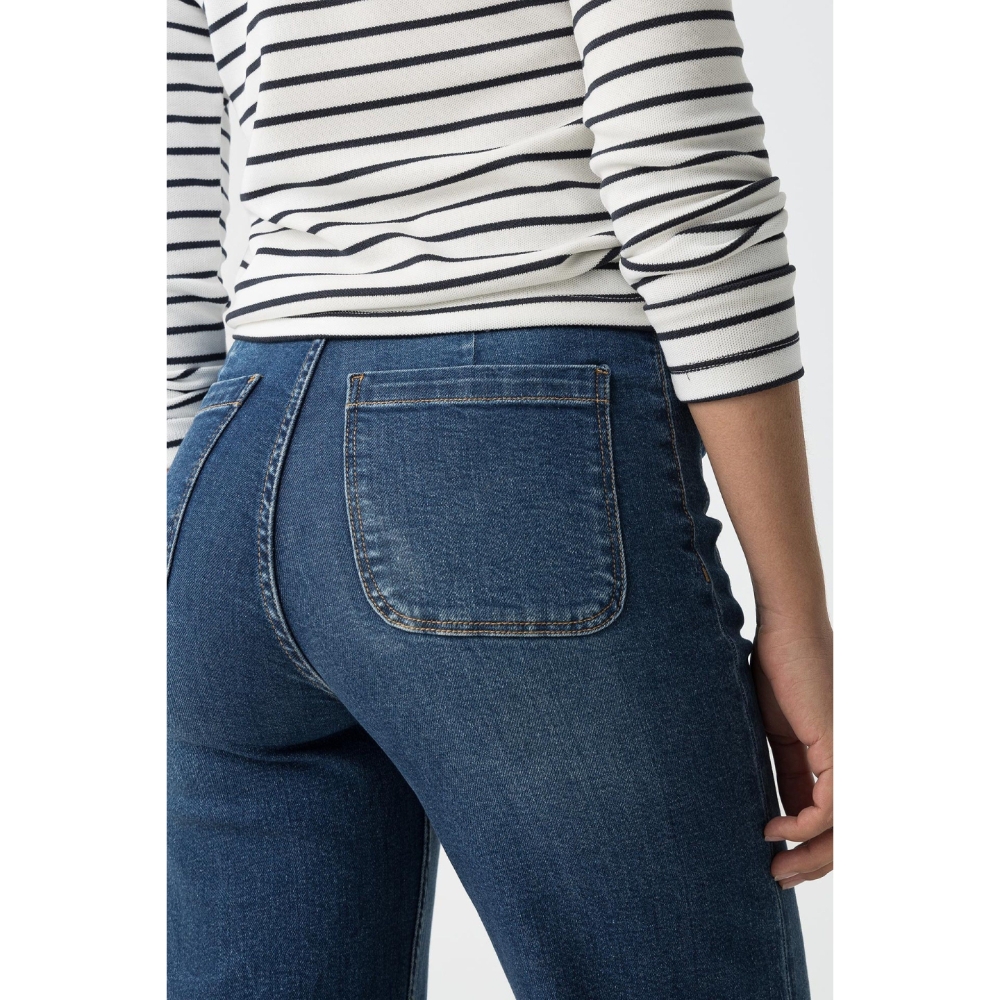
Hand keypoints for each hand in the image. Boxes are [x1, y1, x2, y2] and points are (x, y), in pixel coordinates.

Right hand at [752, 615, 832, 888]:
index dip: (805, 845)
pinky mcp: (838, 749)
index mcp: (831, 756)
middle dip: (811, 862)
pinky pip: (830, 807)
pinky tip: (774, 829)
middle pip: (842, 831)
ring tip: (776, 866)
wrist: (785, 629)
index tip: (772, 859)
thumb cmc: (775, 667)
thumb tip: (772, 809)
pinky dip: (804, 826)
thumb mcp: (773, 731)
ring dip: (810, 855)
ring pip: (841, 827)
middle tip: (776, 876)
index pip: (828, 816)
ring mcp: (847, 755)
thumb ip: (783, 770)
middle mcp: (848, 760)